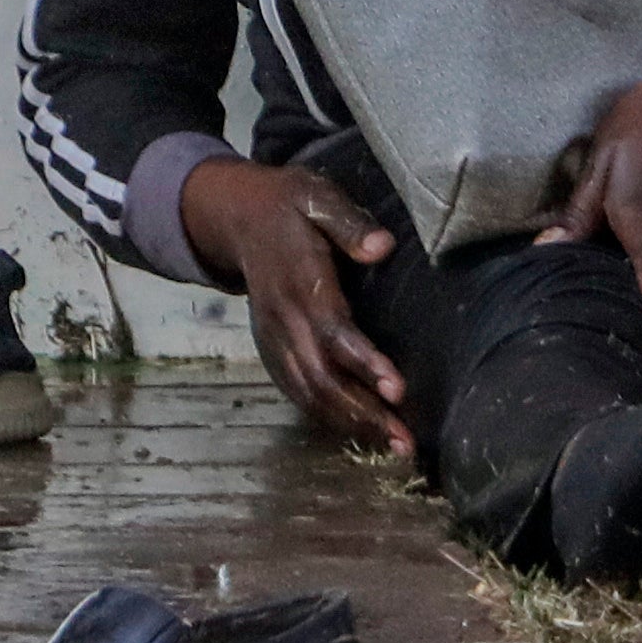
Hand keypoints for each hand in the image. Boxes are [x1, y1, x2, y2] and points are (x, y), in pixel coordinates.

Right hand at [176, 159, 411, 456]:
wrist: (236, 217)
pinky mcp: (271, 350)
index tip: (396, 389)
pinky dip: (328, 417)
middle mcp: (282, 318)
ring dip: (351, 424)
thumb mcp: (316, 197)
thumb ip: (349, 223)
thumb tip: (382, 246)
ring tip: (394, 445)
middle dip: (364, 413)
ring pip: (308, 393)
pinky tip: (360, 432)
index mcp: (297, 280)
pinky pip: (297, 392)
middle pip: (321, 377)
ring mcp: (273, 338)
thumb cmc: (287, 206)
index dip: (364, 362)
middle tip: (405, 441)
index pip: (332, 330)